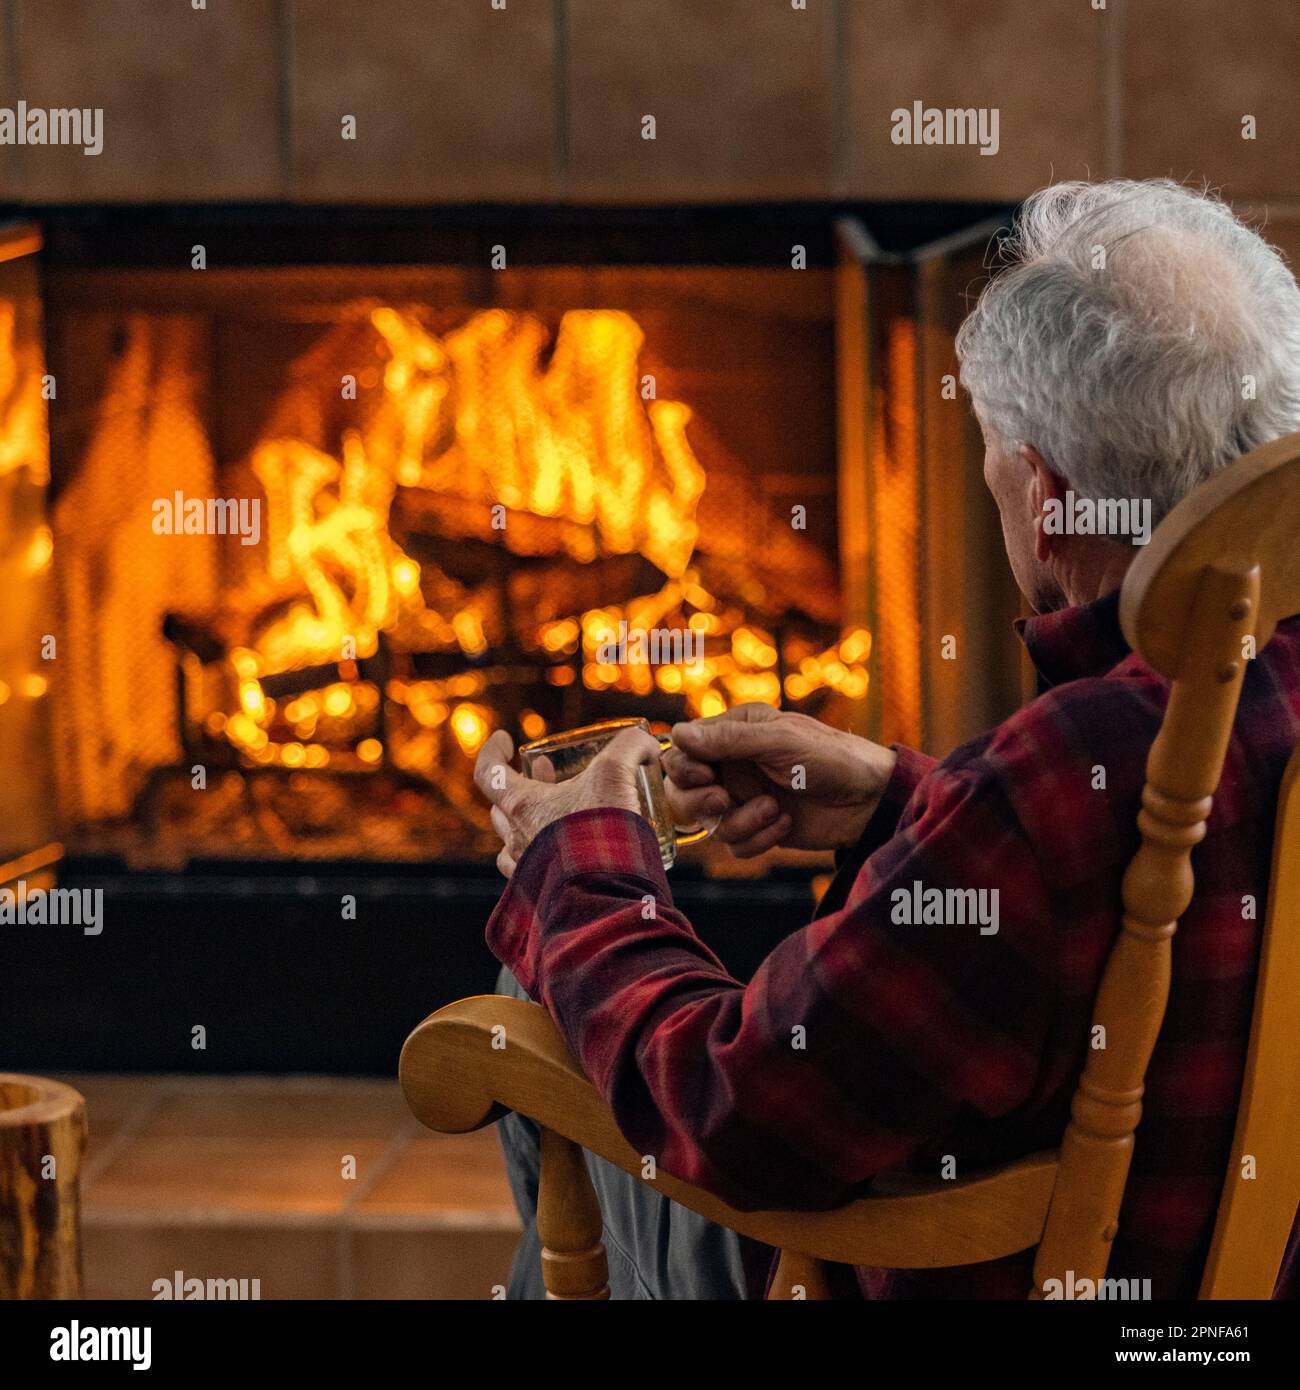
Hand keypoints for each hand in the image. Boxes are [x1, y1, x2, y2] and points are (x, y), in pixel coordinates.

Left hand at [474, 726, 660, 878]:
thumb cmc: (601, 831)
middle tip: (544, 771)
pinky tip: (566, 853)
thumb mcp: (616, 773)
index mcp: (522, 807)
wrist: (608, 896)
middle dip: (522, 784)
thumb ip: (630, 748)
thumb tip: (646, 743)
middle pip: (501, 807)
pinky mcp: (545, 896)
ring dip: (530, 822)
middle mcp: (517, 840)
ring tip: (555, 813)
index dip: (492, 751)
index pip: (488, 772)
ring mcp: (528, 871)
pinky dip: (544, 856)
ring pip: (515, 842)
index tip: (503, 739)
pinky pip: (533, 873)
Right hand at [662, 703, 896, 857]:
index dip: (683, 766)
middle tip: (723, 798)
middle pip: (682, 789)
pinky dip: (757, 838)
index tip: (704, 774)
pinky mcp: (758, 827)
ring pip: (707, 822)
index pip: (682, 750)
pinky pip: (734, 843)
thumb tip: (676, 733)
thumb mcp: (781, 742)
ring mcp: (744, 797)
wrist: (871, 802)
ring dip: (739, 821)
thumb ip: (728, 740)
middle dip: (697, 800)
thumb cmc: (833, 758)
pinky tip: (786, 825)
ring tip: (773, 810)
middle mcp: (733, 764)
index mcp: (735, 731)